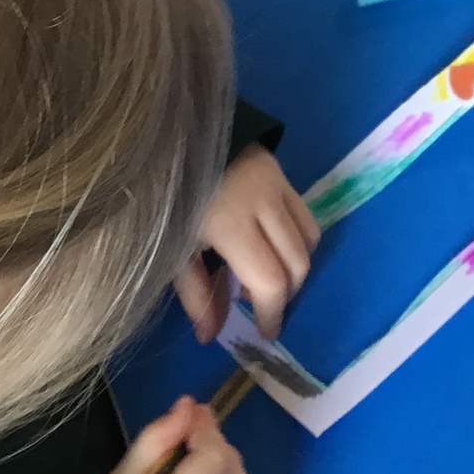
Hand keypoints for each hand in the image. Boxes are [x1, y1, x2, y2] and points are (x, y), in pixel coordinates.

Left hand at [174, 144, 320, 342]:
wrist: (169, 138)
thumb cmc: (165, 197)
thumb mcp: (172, 249)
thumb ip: (196, 292)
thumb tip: (210, 335)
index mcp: (231, 225)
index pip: (271, 282)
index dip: (271, 313)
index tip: (263, 332)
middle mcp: (263, 204)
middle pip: (297, 264)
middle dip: (286, 293)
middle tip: (259, 305)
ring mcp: (276, 184)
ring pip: (309, 238)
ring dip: (294, 265)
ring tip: (263, 275)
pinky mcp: (280, 171)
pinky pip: (303, 213)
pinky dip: (295, 238)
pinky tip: (269, 244)